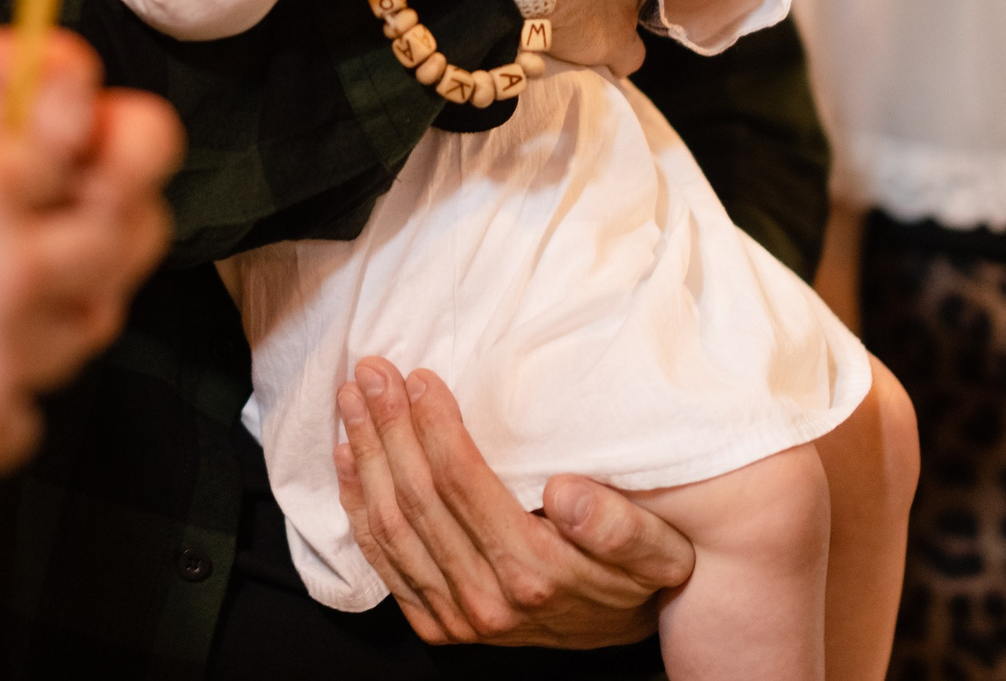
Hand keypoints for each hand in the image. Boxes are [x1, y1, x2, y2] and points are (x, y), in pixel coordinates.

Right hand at [0, 30, 178, 500]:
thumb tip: (13, 148)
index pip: (80, 153)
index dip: (68, 155)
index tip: (59, 164)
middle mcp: (7, 272)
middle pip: (117, 240)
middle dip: (108, 224)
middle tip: (83, 224)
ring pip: (88, 329)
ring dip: (62, 310)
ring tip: (8, 304)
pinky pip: (31, 413)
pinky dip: (8, 395)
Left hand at [333, 357, 696, 646]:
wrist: (626, 634)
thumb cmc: (639, 575)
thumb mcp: (658, 550)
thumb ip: (619, 526)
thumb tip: (566, 490)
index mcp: (535, 573)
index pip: (462, 484)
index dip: (434, 426)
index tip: (419, 376)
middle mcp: (488, 601)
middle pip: (417, 499)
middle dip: (388, 427)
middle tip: (372, 372)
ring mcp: (458, 617)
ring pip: (391, 527)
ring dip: (365, 456)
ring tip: (352, 400)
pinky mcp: (439, 626)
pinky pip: (384, 562)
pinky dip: (358, 506)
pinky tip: (347, 458)